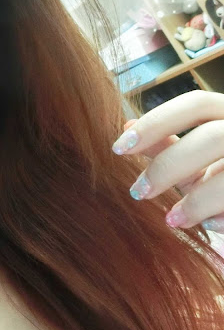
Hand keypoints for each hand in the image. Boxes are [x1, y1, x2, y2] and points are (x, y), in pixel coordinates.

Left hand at [111, 90, 223, 232]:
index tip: (118, 148)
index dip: (155, 122)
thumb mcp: (199, 157)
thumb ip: (167, 142)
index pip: (195, 103)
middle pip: (212, 137)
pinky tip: (209, 226)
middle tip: (137, 193)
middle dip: (169, 166)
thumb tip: (124, 128)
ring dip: (197, 200)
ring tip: (172, 220)